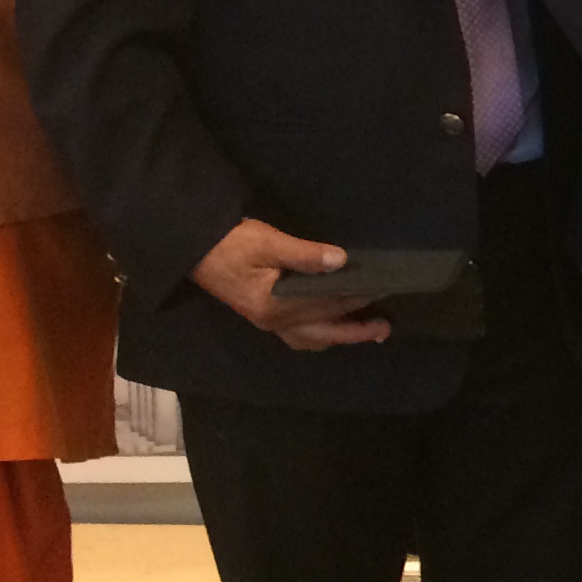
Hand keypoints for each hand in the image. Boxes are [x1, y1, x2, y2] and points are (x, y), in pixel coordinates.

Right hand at [191, 218, 388, 351]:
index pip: (326, 303)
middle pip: (324, 332)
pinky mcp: (265, 318)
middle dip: (356, 330)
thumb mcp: (268, 242)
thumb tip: (341, 260)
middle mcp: (274, 322)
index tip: (382, 288)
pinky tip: (333, 330)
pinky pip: (299, 337)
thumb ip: (304, 254)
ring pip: (313, 339)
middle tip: (386, 326)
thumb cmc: (232, 243)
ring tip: (370, 332)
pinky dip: (321, 336)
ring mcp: (268, 324)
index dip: (356, 295)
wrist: (195, 249)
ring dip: (341, 336)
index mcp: (276, 305)